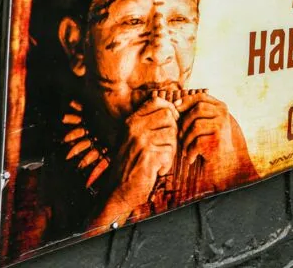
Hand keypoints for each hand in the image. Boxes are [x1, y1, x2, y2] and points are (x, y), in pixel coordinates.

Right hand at [109, 97, 178, 213]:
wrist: (117, 191)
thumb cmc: (131, 165)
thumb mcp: (135, 138)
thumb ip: (150, 123)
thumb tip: (175, 109)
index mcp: (131, 121)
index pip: (157, 101)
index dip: (170, 109)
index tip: (172, 121)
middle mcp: (134, 128)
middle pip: (169, 116)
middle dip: (173, 132)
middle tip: (164, 147)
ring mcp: (140, 141)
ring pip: (172, 134)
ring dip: (170, 150)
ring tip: (158, 160)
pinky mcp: (148, 156)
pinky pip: (170, 153)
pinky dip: (166, 164)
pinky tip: (155, 170)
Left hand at [175, 93, 251, 189]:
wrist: (222, 164)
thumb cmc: (209, 142)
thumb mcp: (205, 123)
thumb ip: (195, 112)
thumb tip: (175, 105)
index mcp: (221, 107)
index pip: (201, 96)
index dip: (186, 100)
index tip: (175, 108)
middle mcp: (224, 115)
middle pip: (198, 110)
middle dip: (184, 123)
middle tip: (179, 137)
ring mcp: (222, 127)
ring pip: (196, 126)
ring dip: (186, 140)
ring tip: (185, 149)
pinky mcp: (218, 140)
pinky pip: (197, 141)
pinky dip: (190, 151)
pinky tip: (190, 158)